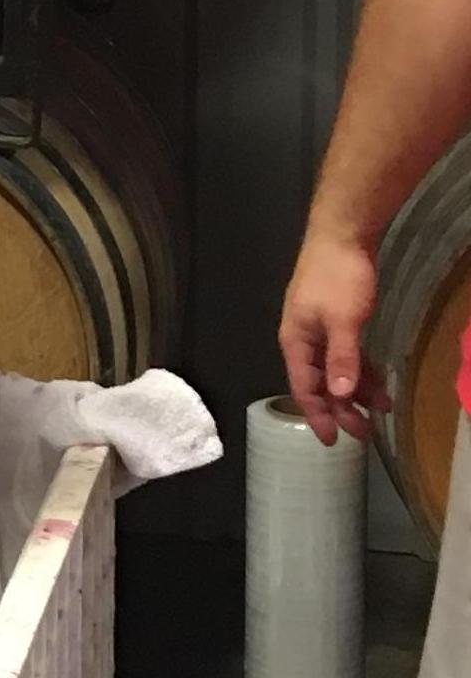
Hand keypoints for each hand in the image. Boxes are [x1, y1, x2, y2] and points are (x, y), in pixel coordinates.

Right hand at [279, 228, 391, 444]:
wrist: (341, 236)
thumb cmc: (337, 279)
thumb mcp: (343, 321)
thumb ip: (342, 359)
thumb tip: (342, 396)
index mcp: (296, 341)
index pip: (304, 388)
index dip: (318, 415)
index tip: (331, 441)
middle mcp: (303, 340)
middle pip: (320, 383)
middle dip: (341, 409)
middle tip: (365, 432)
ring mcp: (319, 329)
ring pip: (335, 370)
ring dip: (356, 390)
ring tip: (383, 408)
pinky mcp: (335, 319)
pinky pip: (345, 355)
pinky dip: (360, 370)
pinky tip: (377, 380)